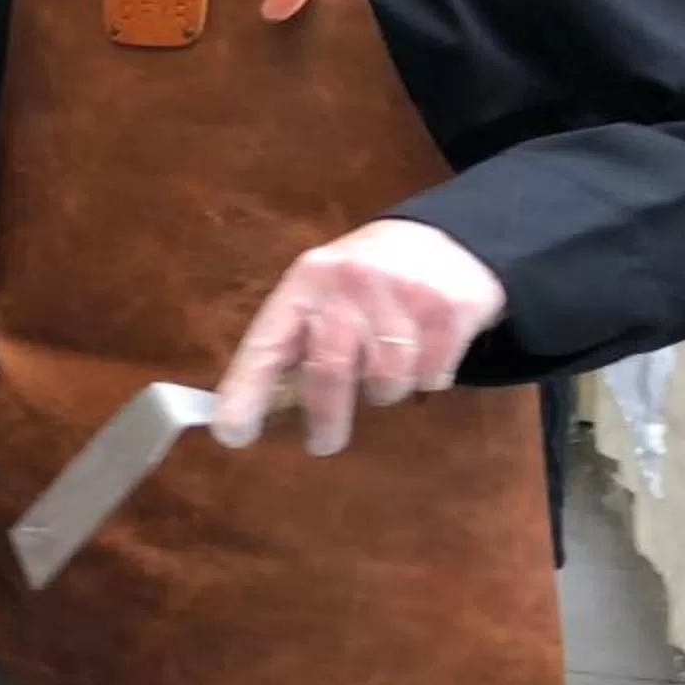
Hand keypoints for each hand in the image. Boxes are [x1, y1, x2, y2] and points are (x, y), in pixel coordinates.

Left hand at [212, 218, 506, 455]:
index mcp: (305, 282)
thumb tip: (247, 415)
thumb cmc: (364, 285)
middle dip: (325, 417)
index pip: (268, 343)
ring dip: (384, 390)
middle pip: (329, 369)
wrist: (444, 242)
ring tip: (387, 368)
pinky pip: (431, 376)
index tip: (233, 434)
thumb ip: (289, 347)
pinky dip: (426, 379)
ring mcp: (404, 292)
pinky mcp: (451, 308)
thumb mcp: (320, 297)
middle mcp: (350, 281)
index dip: (246, 391)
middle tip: (322, 443)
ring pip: (387, 380)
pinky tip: (424, 354)